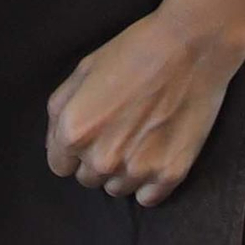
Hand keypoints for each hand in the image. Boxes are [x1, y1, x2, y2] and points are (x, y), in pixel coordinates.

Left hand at [45, 11, 241, 207]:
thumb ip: (61, 110)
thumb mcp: (82, 70)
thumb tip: (57, 142)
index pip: (58, 165)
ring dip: (122, 170)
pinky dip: (148, 181)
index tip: (88, 133)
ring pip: (116, 188)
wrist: (188, 47)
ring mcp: (137, 171)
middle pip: (87, 179)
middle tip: (116, 128)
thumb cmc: (132, 51)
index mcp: (74, 130)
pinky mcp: (169, 176)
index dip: (71, 148)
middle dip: (95, 157)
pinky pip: (146, 198)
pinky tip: (155, 151)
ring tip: (138, 136)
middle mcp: (102, 158)